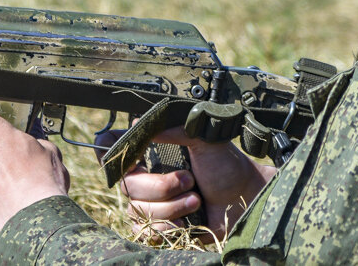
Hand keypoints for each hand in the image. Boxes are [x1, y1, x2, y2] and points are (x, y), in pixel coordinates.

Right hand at [114, 126, 275, 240]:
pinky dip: (168, 227)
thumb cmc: (227, 167)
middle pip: (128, 185)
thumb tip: (144, 126)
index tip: (134, 159)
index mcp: (153, 151)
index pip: (113, 147)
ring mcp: (150, 203)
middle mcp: (146, 176)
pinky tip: (187, 220)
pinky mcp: (158, 227)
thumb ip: (177, 130)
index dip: (113, 153)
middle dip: (161, 186)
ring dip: (171, 208)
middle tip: (189, 180)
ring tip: (196, 200)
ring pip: (138, 210)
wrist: (245, 199)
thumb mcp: (205, 140)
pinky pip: (145, 232)